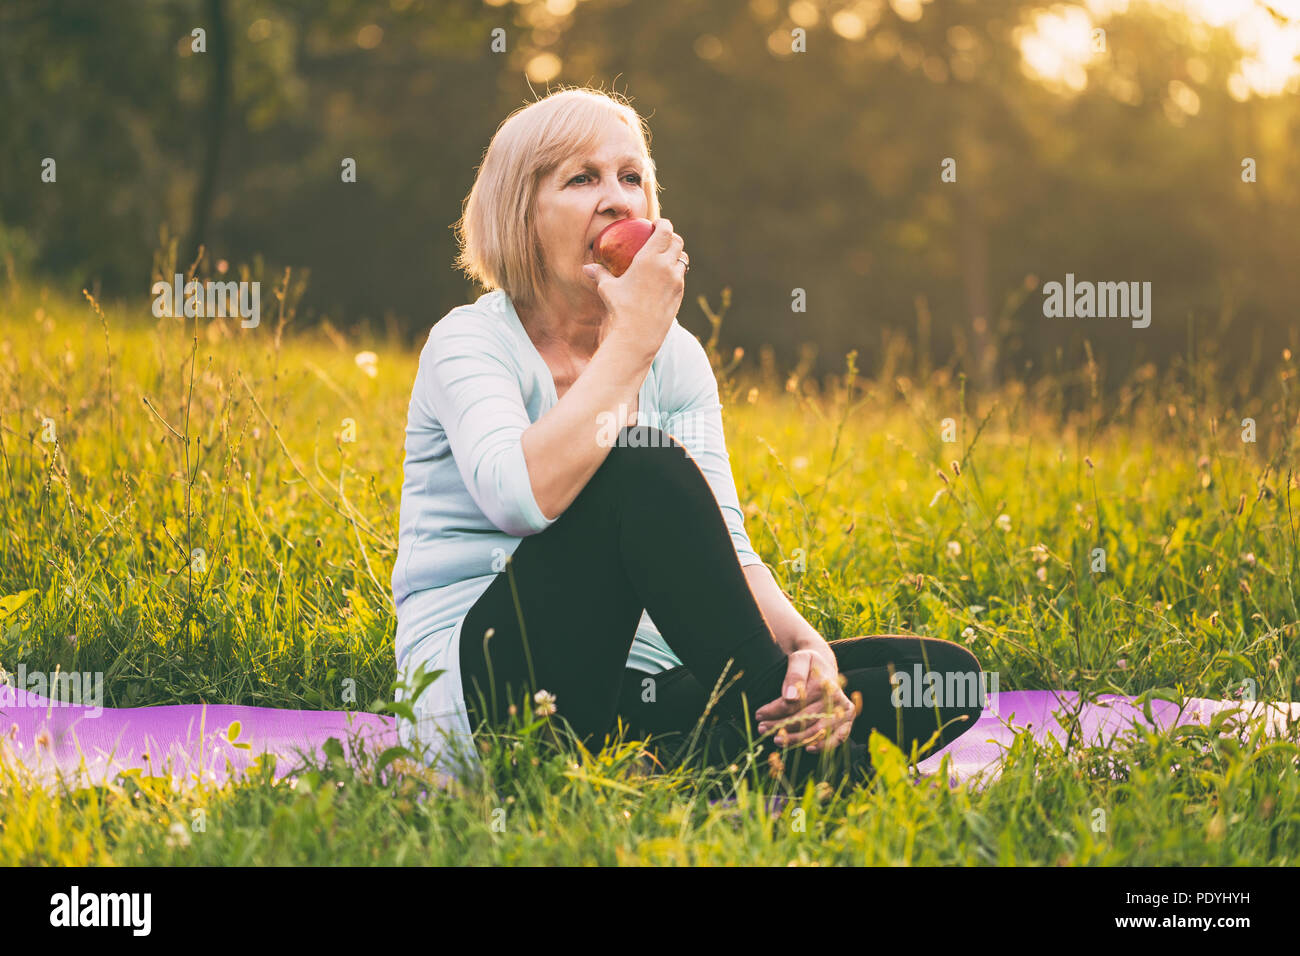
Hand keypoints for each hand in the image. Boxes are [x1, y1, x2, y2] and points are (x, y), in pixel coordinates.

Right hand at [582, 218, 685, 359]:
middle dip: (671, 237)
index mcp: (650, 258)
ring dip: (675, 256)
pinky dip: (675, 273)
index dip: (663, 224)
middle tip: (662, 239)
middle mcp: (667, 266)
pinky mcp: (680, 294)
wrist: (639, 333)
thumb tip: (586, 268)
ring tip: (665, 259)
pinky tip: (664, 279)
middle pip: (678, 242)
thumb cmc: (621, 308)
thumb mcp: (607, 288)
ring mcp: (676, 280)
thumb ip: (600, 274)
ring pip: (682, 260)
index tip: (656, 224)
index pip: (665, 230)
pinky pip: (681, 277)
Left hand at [754, 648, 857, 752]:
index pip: (794, 704)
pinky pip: (838, 738)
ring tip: (776, 740)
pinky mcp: (848, 721)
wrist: (825, 665)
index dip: (774, 711)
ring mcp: (844, 711)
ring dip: (795, 739)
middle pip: (804, 720)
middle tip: (762, 729)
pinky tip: (808, 748)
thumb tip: (790, 698)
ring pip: (816, 732)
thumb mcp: (799, 659)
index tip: (759, 714)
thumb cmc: (809, 663)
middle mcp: (836, 699)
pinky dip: (824, 746)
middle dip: (780, 726)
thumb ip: (794, 675)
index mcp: (824, 684)